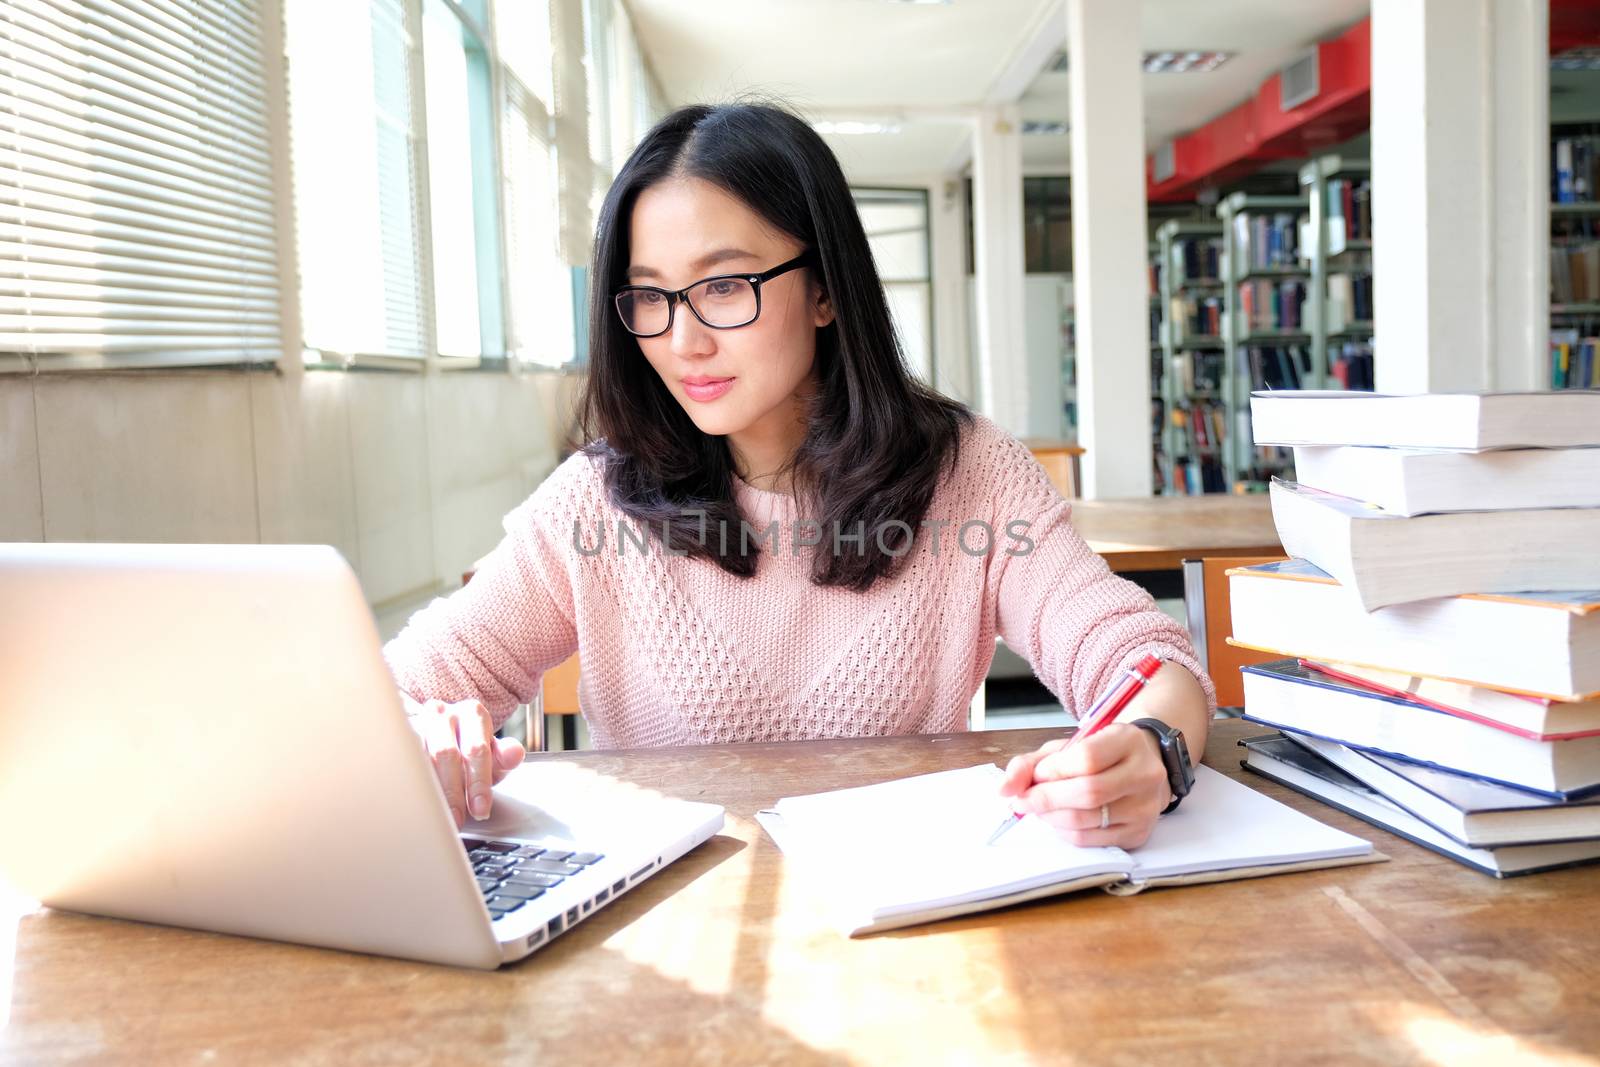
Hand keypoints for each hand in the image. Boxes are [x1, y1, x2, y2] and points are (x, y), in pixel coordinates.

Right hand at [403, 696, 524, 826]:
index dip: (478, 783)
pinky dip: (410, 785)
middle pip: (446, 754)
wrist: (444, 733)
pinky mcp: (397, 737)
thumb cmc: (471, 748)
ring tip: (437, 815)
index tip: (480, 810)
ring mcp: (416, 724)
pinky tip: (416, 803)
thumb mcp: (493, 753)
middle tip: (459, 820)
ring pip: (419, 759)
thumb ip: (505, 756)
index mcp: (472, 713)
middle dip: (453, 792)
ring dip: (429, 791)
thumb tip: (515, 753)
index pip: (476, 749)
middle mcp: (442, 713)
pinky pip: (400, 762)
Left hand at [997, 722, 1172, 848]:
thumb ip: (1031, 762)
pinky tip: (1059, 819)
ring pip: (1087, 820)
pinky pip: (1091, 839)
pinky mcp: (1139, 833)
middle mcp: (1144, 774)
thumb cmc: (1100, 754)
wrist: (1142, 767)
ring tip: (1041, 807)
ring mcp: (1145, 807)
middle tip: (1024, 800)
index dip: (1053, 770)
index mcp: (1127, 741)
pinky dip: (1064, 831)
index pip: (1087, 758)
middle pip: (1088, 793)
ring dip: (1051, 816)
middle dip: (1045, 798)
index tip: (1036, 775)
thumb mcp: (1067, 746)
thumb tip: (1004, 789)